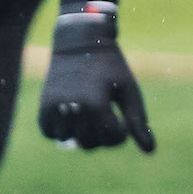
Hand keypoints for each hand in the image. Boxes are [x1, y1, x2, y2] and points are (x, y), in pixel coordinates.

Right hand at [38, 4, 154, 152]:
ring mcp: (54, 108)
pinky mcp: (42, 107)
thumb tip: (150, 151)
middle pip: (89, 143)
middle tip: (106, 116)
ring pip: (69, 141)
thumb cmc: (110, 67)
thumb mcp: (128, 90)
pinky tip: (74, 116)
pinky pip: (51, 134)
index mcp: (96, 104)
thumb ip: (138, 121)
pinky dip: (62, 131)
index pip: (110, 138)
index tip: (122, 121)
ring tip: (90, 115)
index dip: (120, 134)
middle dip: (102, 135)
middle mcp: (72, 109)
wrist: (79, 42)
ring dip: (82, 133)